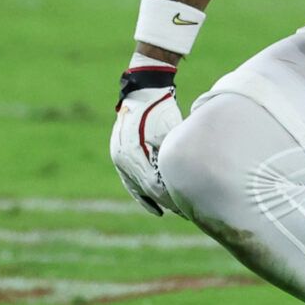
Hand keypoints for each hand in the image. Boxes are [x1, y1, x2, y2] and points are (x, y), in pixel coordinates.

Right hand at [110, 66, 182, 215]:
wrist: (143, 92)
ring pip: (137, 188)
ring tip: (175, 211)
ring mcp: (118, 158)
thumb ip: (173, 156)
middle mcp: (122, 158)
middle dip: (166, 201)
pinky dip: (143, 195)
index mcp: (133, 153)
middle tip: (186, 212)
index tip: (186, 205)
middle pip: (145, 190)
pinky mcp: (120, 157)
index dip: (170, 198)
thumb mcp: (170, 133)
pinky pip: (130, 182)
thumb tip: (186, 180)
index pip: (153, 185)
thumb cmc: (161, 110)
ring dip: (155, 200)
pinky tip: (156, 209)